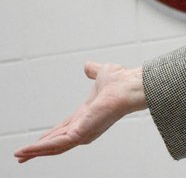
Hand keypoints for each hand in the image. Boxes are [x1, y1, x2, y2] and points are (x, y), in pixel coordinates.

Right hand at [14, 62, 146, 162]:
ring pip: (54, 146)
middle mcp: (84, 126)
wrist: (131, 86)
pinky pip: (57, 144)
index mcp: (86, 115)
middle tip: (21, 156)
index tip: (35, 140)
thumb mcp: (101, 74)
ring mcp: (83, 132)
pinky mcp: (81, 133)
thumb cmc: (122, 81)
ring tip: (19, 156)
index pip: (63, 129)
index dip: (48, 135)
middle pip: (56, 142)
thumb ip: (93, 71)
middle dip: (38, 149)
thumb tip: (88, 65)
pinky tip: (27, 151)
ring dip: (35, 151)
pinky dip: (40, 149)